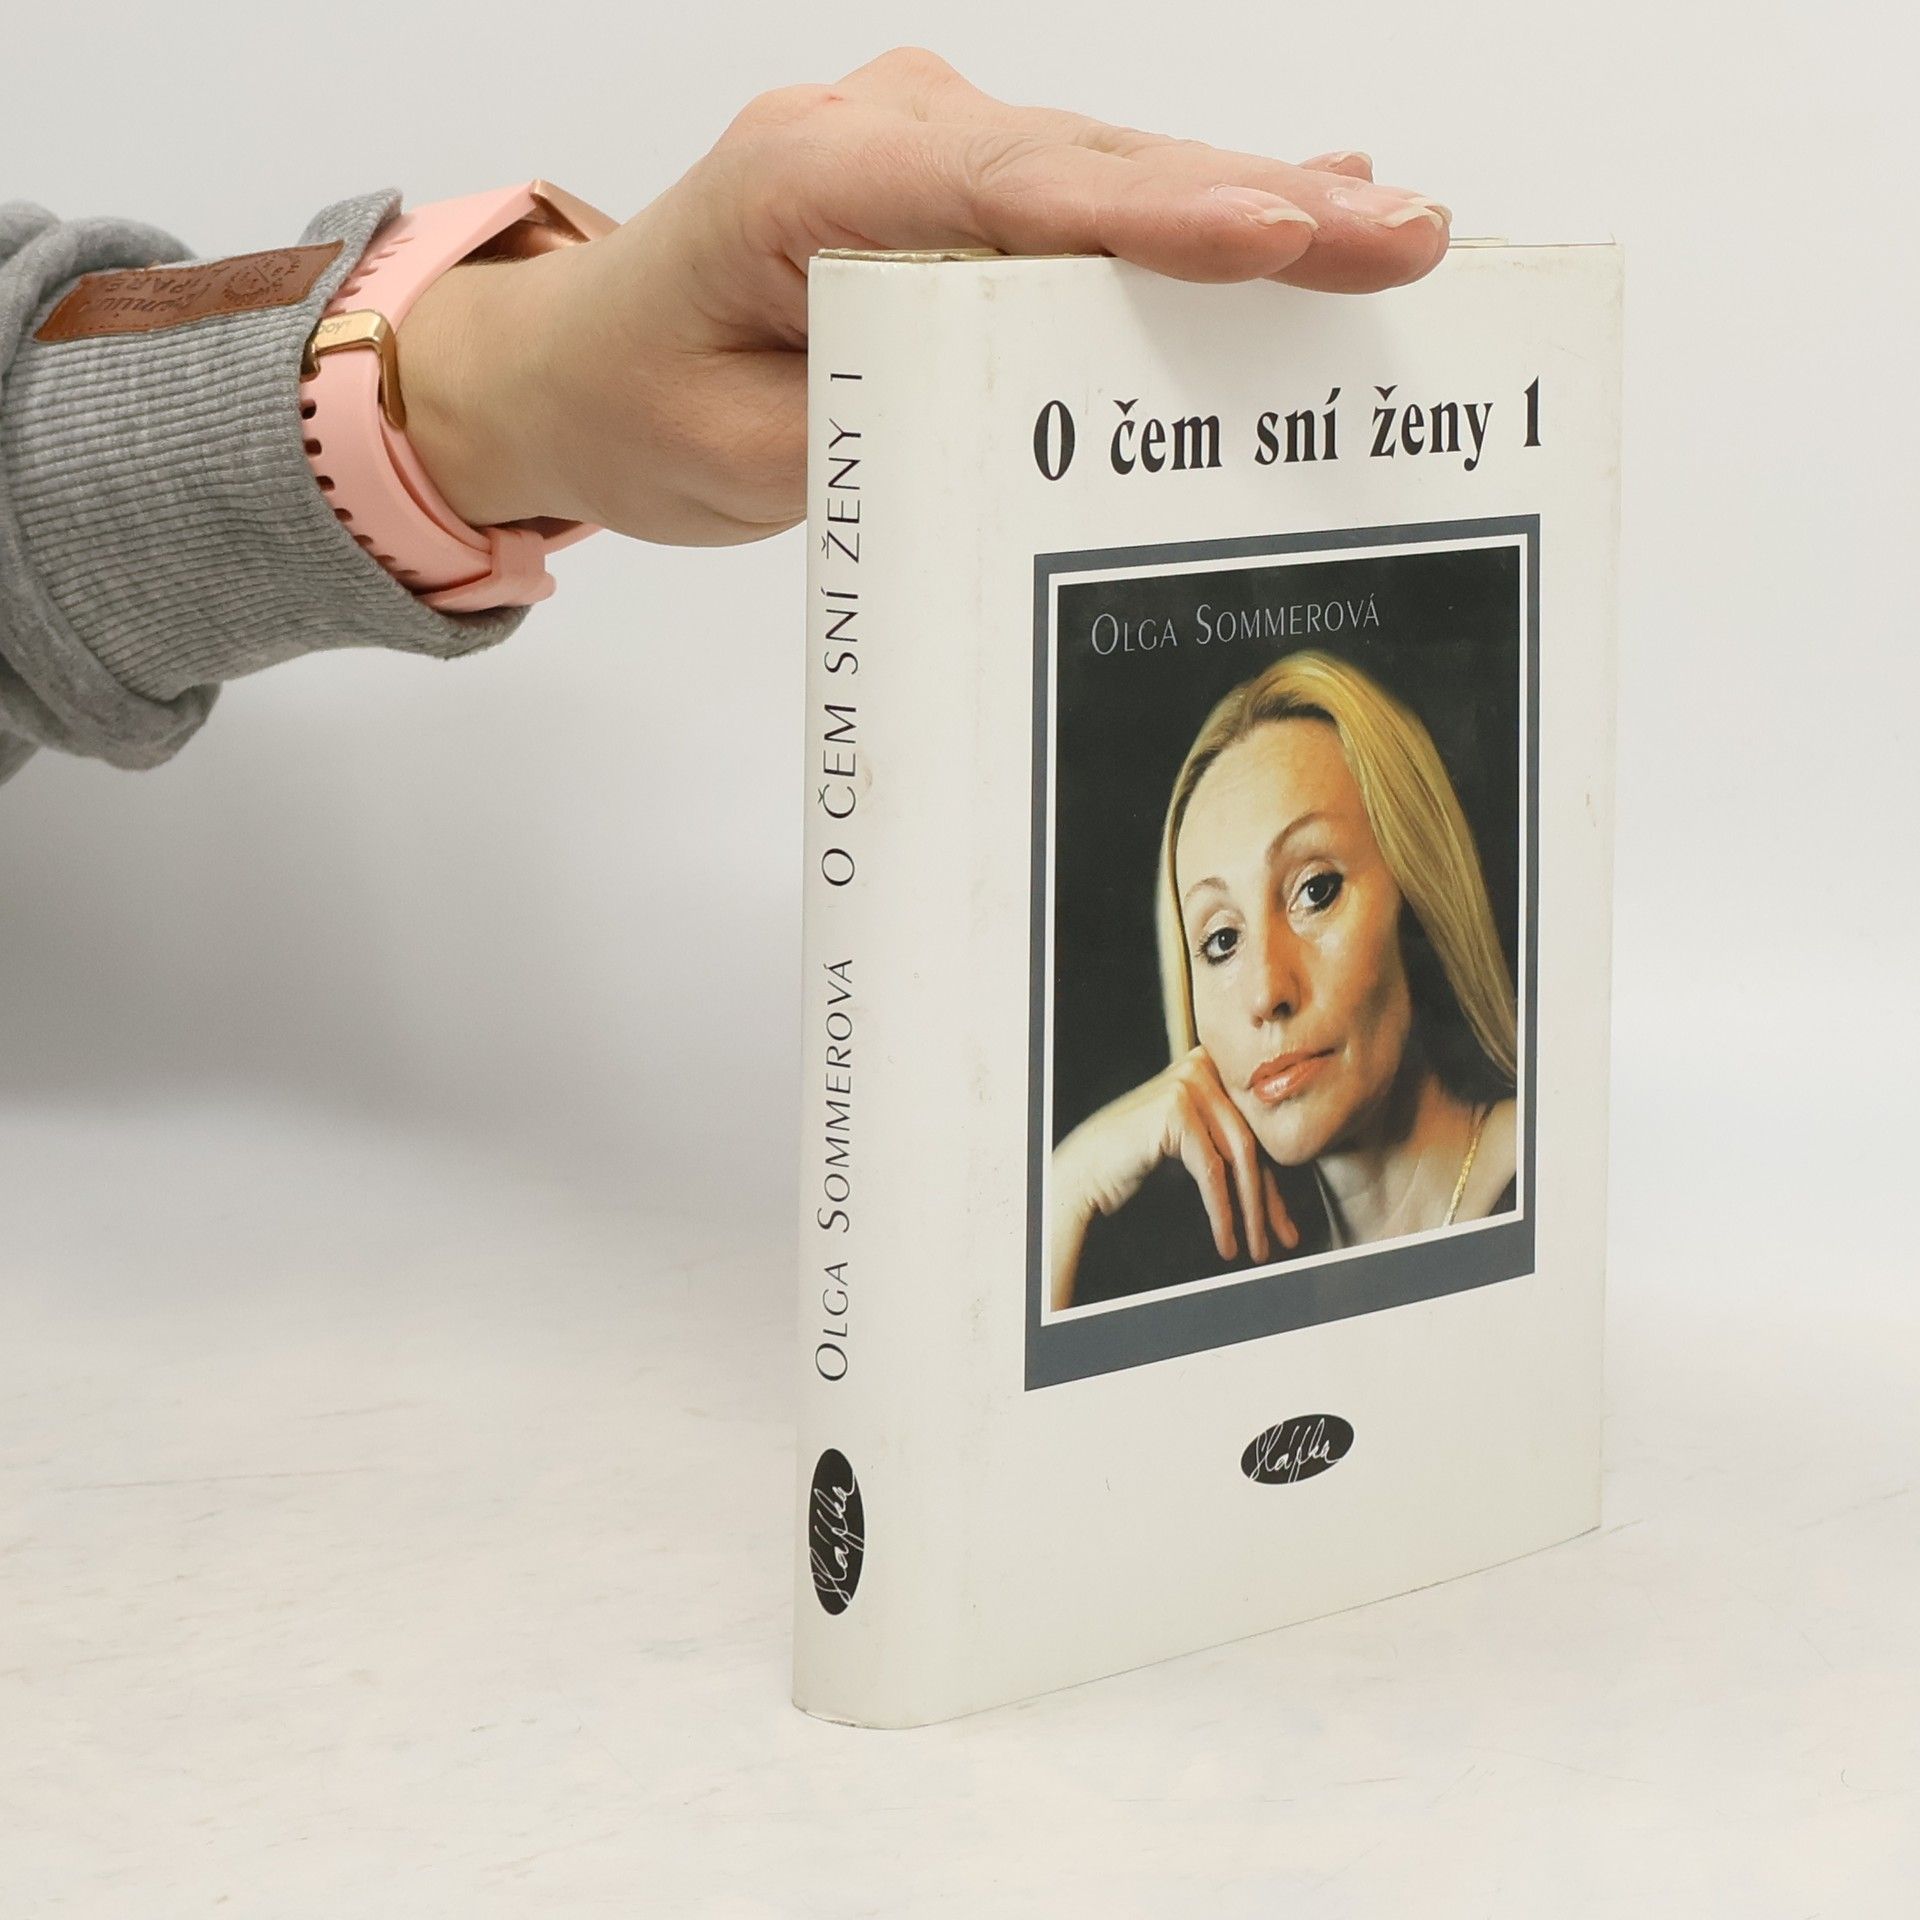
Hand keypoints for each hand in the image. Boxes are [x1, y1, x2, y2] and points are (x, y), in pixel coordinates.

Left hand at [396, 47, 1451, 540]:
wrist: (578, 364)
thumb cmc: (641, 401)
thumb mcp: (742, 455)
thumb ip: (881, 427)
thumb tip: (1033, 419)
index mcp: (803, 179)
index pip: (1004, 190)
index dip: (1152, 212)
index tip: (1274, 234)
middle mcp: (877, 133)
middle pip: (1088, 167)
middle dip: (1252, 205)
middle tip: (1399, 239)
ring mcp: (922, 147)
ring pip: (1107, 172)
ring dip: (1248, 205)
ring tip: (1386, 234)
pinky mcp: (954, 186)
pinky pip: (1087, 193)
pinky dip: (1192, 211)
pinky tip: (1304, 206)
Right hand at [1051, 1044, 1299, 1310]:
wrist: (1085, 1169)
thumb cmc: (1139, 1158)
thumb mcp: (1197, 1140)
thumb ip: (1232, 1141)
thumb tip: (1283, 1184)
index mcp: (1215, 1066)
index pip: (1258, 1130)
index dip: (1276, 1183)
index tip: (1286, 1226)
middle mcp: (1204, 1066)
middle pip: (1253, 1141)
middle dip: (1270, 1200)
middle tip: (1285, 1239)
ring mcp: (1189, 1084)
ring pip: (1239, 1157)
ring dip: (1252, 1211)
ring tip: (1257, 1249)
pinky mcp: (1176, 1110)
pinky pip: (1212, 1170)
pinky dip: (1223, 1212)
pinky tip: (1227, 1242)